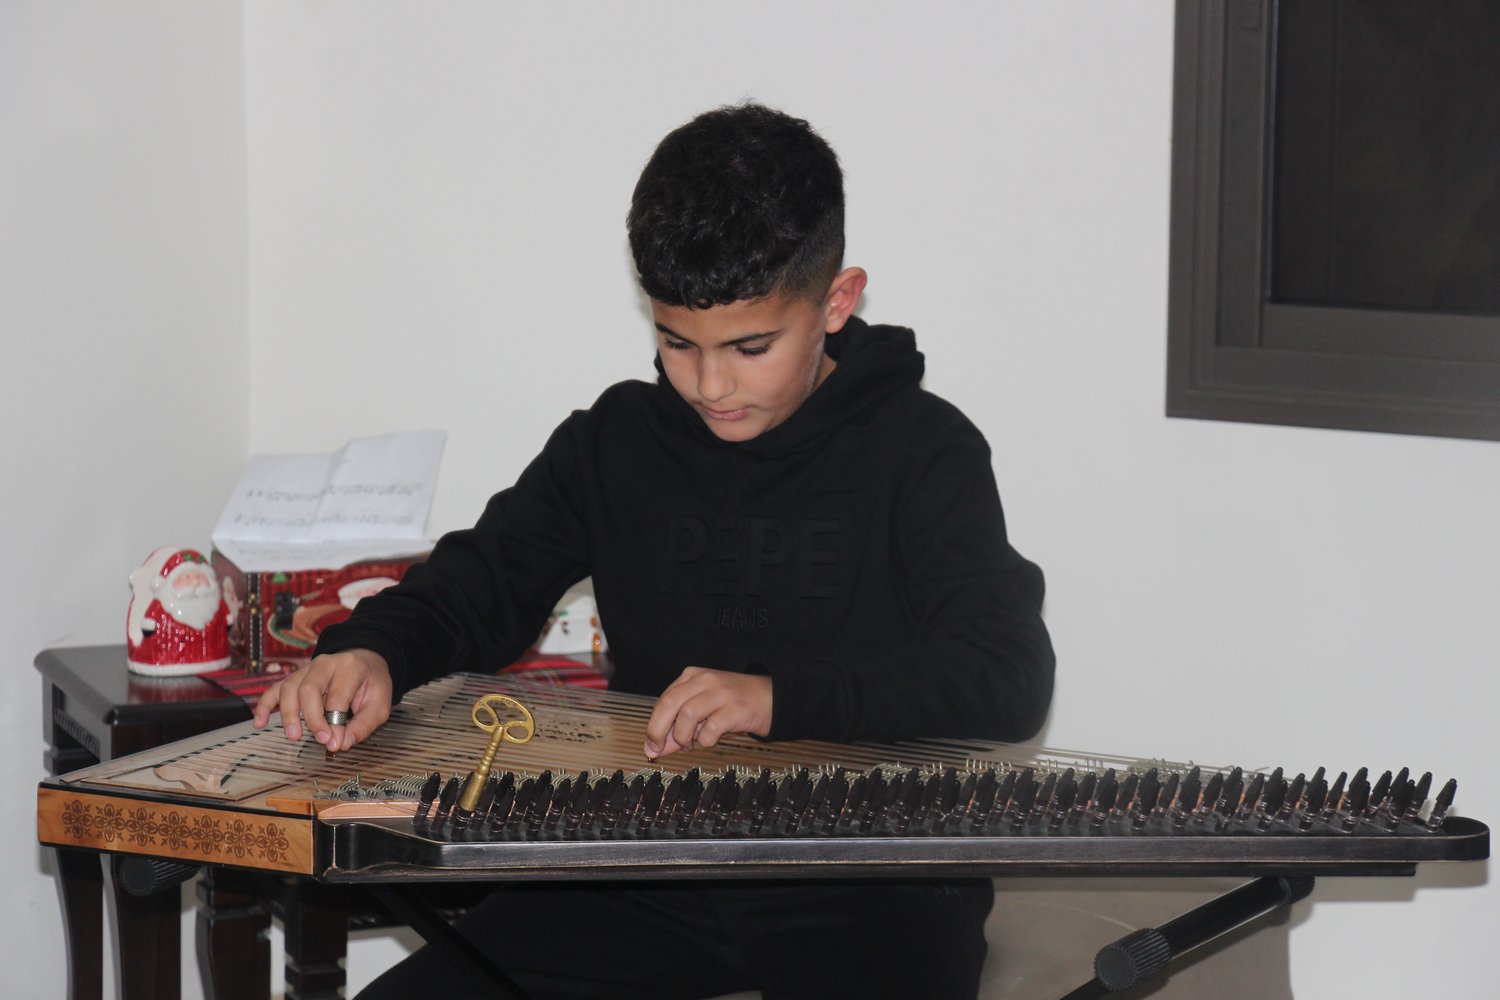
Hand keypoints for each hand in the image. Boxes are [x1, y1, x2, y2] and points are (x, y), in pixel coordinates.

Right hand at [251, 648, 392, 752]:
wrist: (366, 661)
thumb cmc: (372, 684)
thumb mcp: (380, 704)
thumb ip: (363, 725)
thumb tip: (342, 744)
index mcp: (350, 667)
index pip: (336, 697)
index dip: (334, 723)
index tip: (335, 743)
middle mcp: (325, 664)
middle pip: (309, 689)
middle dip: (312, 718)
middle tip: (320, 739)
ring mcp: (307, 669)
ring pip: (289, 688)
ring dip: (288, 714)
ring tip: (293, 736)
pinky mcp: (295, 677)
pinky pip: (275, 689)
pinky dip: (264, 705)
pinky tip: (259, 722)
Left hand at [643, 667, 771, 758]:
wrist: (770, 698)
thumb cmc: (734, 703)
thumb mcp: (703, 710)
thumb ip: (678, 727)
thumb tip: (655, 749)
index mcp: (692, 677)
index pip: (663, 700)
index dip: (653, 725)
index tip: (651, 745)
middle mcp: (704, 681)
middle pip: (670, 703)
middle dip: (658, 730)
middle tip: (657, 748)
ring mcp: (720, 693)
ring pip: (687, 714)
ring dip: (683, 736)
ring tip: (691, 743)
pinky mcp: (735, 709)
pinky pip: (710, 729)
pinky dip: (705, 740)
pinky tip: (710, 739)